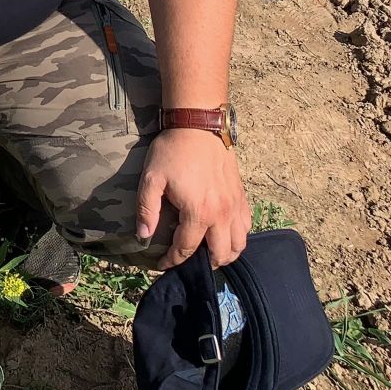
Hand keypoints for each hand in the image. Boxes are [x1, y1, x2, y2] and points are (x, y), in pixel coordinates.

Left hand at [135, 128, 250, 269]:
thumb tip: (143, 236)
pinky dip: (238, 236)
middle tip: (188, 260)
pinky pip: (247, 225)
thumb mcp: (152, 179)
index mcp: (198, 212)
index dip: (173, 260)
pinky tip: (225, 232)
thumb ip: (147, 210)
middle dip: (204, 263)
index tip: (162, 264)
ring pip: (239, 244)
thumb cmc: (172, 151)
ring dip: (225, 253)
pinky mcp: (242, 196)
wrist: (199, 125)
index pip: (186, 248)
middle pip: (220, 254)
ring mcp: (235, 205)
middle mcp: (222, 214)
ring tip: (209, 251)